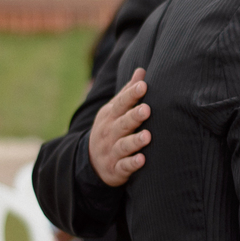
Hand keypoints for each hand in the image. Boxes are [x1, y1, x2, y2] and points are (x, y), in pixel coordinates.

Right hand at [90, 68, 150, 186]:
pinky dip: (132, 164)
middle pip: (122, 123)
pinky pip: (123, 167)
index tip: (143, 85)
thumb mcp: (115, 110)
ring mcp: (111, 151)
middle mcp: (109, 132)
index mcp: (110, 116)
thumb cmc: (111, 129)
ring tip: (147, 136)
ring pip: (123, 145)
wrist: (92, 161)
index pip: (121, 104)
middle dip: (133, 116)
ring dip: (134, 141)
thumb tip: (141, 71)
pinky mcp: (115, 169)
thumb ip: (128, 92)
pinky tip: (142, 160)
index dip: (132, 95)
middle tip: (147, 109)